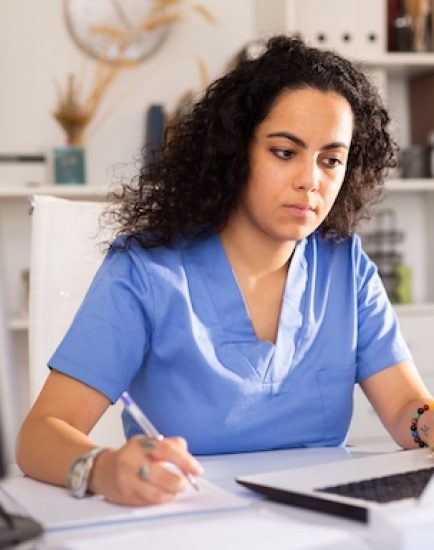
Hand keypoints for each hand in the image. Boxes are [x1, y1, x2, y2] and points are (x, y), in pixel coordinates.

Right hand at [88, 435, 202, 505]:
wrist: (102, 469)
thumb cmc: (132, 455)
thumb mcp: (148, 442)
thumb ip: (170, 444)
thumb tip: (188, 454)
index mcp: (142, 444)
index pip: (167, 450)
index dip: (185, 461)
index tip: (198, 470)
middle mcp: (133, 461)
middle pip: (163, 476)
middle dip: (180, 482)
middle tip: (185, 483)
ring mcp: (128, 480)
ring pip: (157, 493)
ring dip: (171, 493)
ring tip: (175, 489)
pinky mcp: (125, 496)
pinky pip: (149, 502)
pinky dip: (160, 499)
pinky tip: (162, 494)